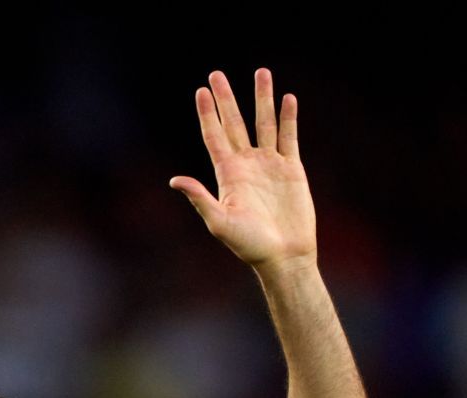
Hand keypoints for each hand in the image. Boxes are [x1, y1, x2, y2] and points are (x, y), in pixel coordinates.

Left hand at [169, 68, 316, 271]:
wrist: (283, 256)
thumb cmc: (249, 244)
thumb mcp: (219, 221)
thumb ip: (199, 198)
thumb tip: (175, 180)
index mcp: (227, 174)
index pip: (214, 136)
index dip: (208, 114)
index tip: (201, 91)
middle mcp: (246, 164)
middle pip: (235, 123)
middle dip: (227, 99)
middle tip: (217, 74)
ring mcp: (269, 164)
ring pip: (264, 123)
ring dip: (262, 98)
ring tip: (261, 72)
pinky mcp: (291, 169)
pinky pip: (289, 137)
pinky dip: (289, 118)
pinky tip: (287, 98)